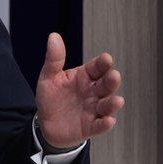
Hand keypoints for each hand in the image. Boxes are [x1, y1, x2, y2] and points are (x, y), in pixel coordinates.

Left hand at [35, 32, 124, 148]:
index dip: (102, 63)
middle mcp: (93, 92)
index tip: (106, 58)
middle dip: (111, 81)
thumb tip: (53, 36)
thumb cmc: (51, 97)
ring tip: (116, 101)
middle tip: (114, 76)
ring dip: (112, 103)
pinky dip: (104, 124)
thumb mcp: (49, 77)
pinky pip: (99, 125)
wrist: (46, 123)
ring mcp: (93, 109)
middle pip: (106, 85)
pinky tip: (108, 120)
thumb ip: (54, 59)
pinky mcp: (90, 127)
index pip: (97, 68)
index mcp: (85, 77)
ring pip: (107, 105)